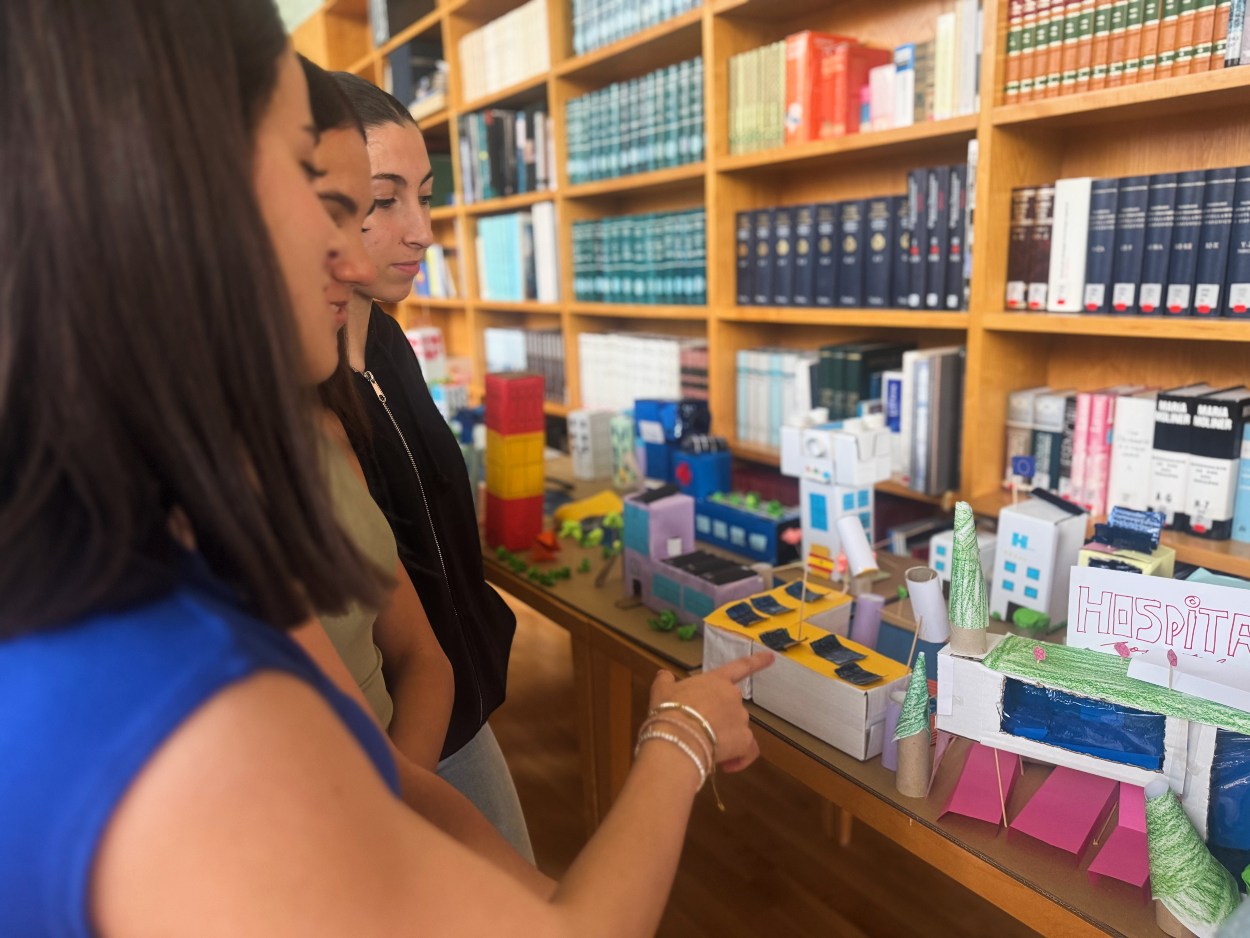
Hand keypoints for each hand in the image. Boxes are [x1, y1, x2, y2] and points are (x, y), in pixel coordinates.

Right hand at [648, 652, 772, 773]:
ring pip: (737, 730)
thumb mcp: (661, 691)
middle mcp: (733, 696)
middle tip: (700, 732)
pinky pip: (747, 751)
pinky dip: (739, 759)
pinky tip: (726, 767)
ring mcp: (741, 718)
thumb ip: (665, 681)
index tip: (772, 657)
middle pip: (731, 707)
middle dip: (719, 720)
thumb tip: (664, 675)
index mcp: (716, 681)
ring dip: (725, 739)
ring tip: (705, 749)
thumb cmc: (670, 710)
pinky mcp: (745, 740)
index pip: (739, 667)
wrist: (679, 736)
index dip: (757, 661)